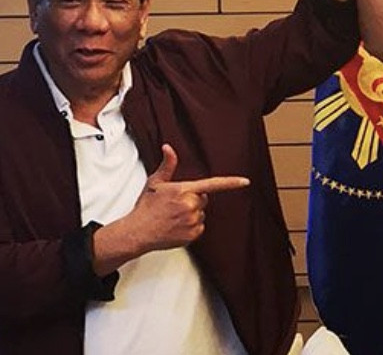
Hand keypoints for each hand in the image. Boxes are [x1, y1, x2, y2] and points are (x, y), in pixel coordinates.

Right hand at [126, 144, 248, 252]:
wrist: (138, 232)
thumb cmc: (146, 207)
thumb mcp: (155, 183)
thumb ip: (167, 165)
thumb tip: (168, 148)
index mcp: (183, 190)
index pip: (212, 184)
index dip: (231, 183)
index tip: (245, 181)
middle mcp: (190, 205)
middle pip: (203, 199)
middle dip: (193, 200)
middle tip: (175, 204)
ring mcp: (192, 221)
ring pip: (201, 214)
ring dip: (191, 214)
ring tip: (173, 216)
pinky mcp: (192, 234)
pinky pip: (199, 227)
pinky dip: (190, 227)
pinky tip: (176, 226)